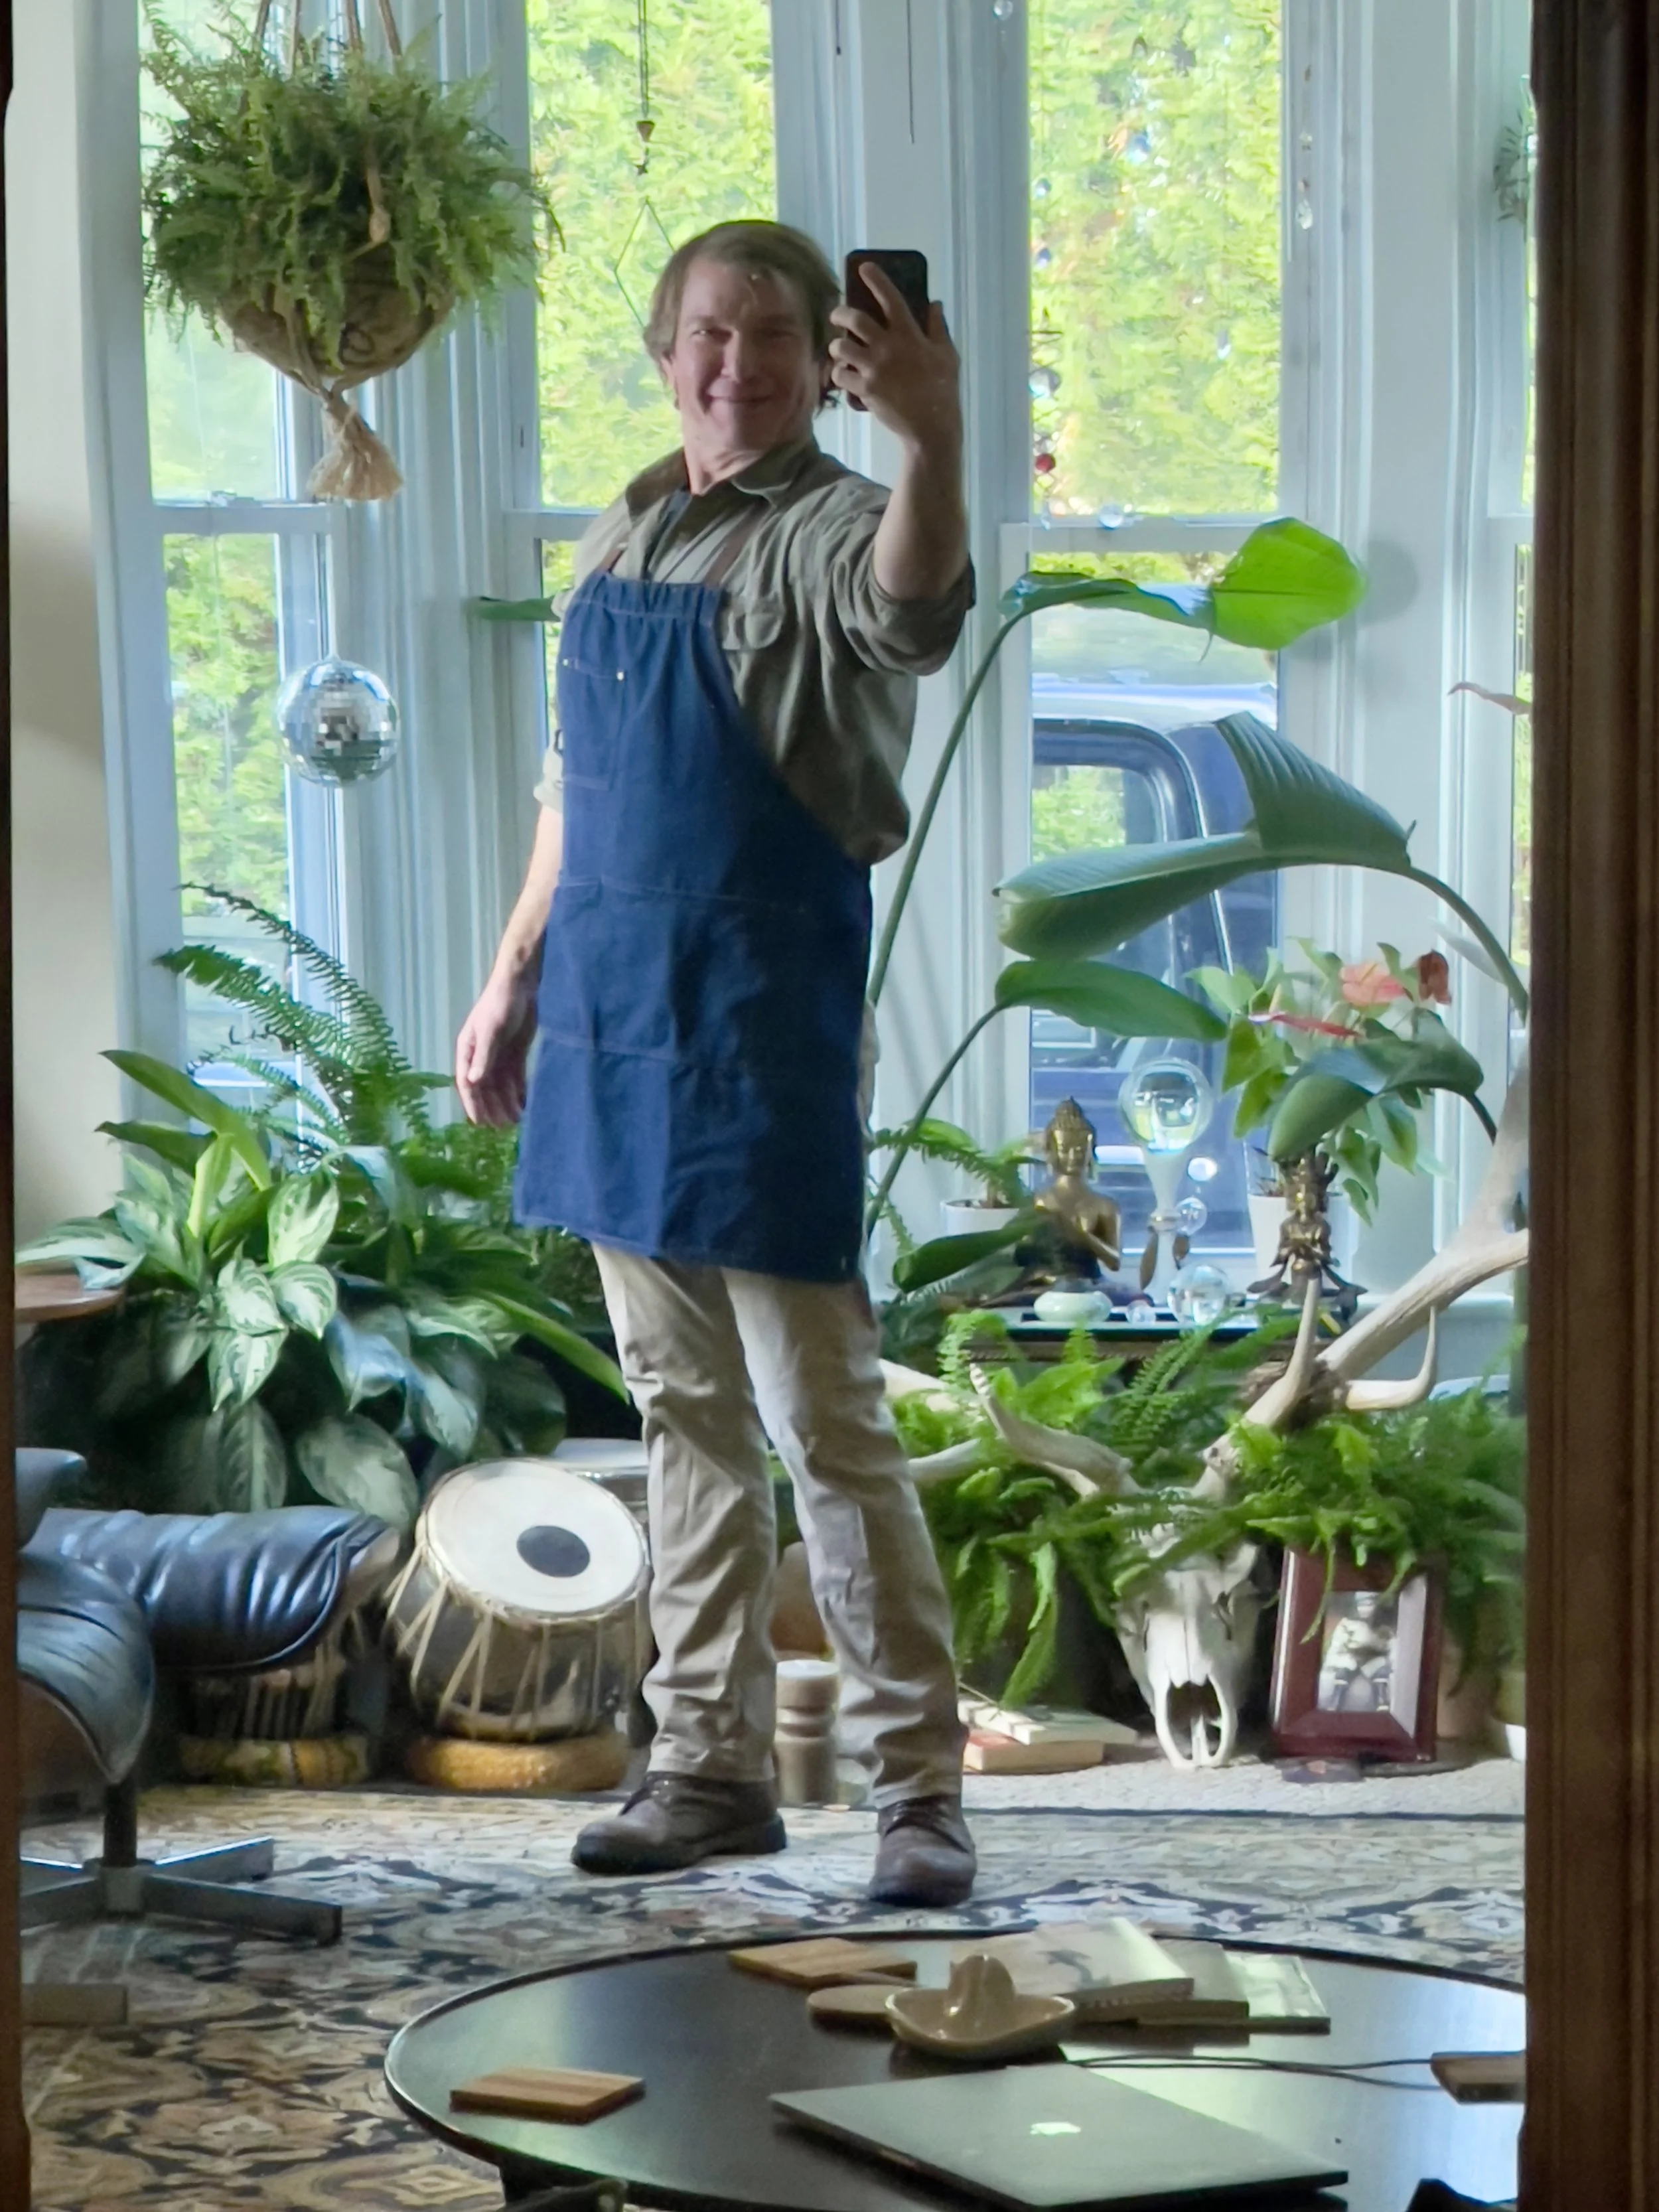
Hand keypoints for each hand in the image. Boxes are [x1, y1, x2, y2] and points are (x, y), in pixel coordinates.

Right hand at [455, 974, 537, 1126]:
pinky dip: (519, 1092)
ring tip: (516, 1122)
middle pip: (485, 1088)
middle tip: (502, 1128)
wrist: (521, 985)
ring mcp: (499, 1056)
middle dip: (492, 1108)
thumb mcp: (491, 1030)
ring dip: (506, 1104)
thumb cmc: (499, 1004)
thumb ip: (484, 1056)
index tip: (478, 1122)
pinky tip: (525, 1106)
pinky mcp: (516, 1054)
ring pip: (501, 1086)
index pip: (467, 1083)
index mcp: (468, 1050)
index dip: (472, 1103)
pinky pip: (516, 1078)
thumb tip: (474, 1082)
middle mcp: (481, 1057)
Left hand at [829, 264, 961, 453]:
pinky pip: (840, 375)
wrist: (930, 427)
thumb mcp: (947, 355)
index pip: (890, 298)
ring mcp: (874, 369)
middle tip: (837, 316)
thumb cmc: (942, 390)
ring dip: (836, 347)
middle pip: (853, 319)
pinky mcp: (864, 389)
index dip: (876, 279)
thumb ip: (938, 327)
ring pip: (840, 347)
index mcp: (909, 334)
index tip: (864, 267)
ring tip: (840, 350)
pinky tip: (844, 375)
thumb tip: (934, 304)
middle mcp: (888, 347)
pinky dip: (839, 374)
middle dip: (839, 313)